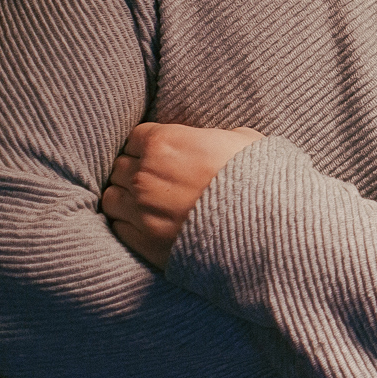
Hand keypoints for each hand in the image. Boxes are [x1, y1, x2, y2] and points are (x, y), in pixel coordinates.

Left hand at [101, 123, 263, 268]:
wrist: (263, 226)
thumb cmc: (258, 179)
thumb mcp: (242, 141)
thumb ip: (215, 137)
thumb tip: (216, 141)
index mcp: (165, 142)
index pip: (136, 137)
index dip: (151, 145)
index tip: (164, 155)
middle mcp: (144, 174)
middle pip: (121, 165)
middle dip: (137, 170)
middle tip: (159, 180)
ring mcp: (140, 209)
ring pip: (113, 196)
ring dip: (127, 197)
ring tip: (149, 203)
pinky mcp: (142, 241)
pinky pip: (118, 226)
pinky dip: (129, 223)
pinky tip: (150, 224)